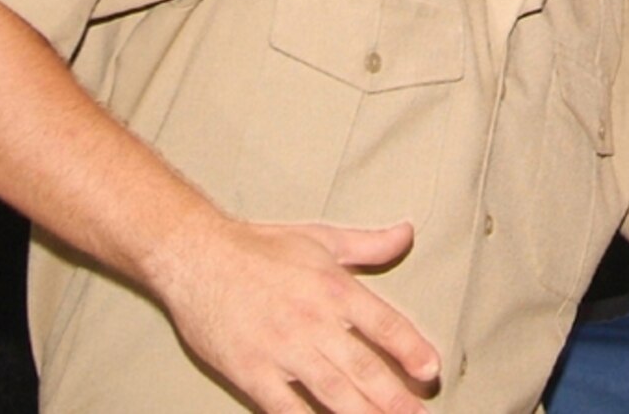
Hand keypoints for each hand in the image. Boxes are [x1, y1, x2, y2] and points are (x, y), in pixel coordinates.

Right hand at [153, 217, 439, 413]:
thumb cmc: (262, 246)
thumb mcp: (322, 238)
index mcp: (335, 288)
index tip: (430, 369)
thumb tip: (407, 232)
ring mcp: (282, 351)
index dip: (410, 348)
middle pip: (362, 366)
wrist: (198, 257)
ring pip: (331, 392)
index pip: (383, 324)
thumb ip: (369, 243)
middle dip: (394, 396)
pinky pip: (285, 409)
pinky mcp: (251, 373)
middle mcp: (314, 322)